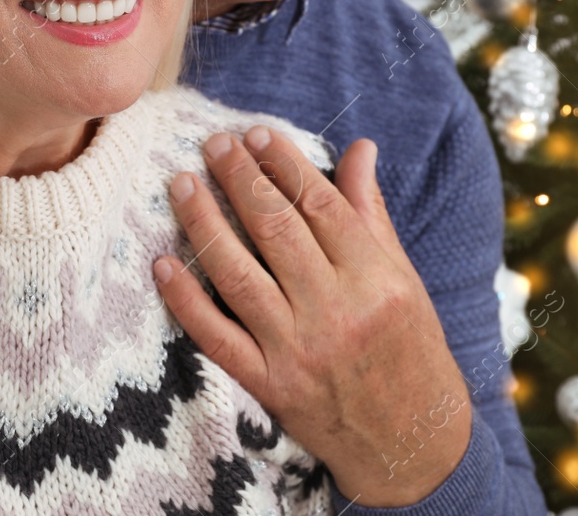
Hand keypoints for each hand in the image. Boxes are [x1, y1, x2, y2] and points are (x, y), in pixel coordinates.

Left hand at [151, 126, 470, 506]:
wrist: (414, 444)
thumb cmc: (410, 349)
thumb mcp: (402, 278)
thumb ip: (370, 212)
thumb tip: (359, 147)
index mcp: (375, 280)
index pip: (320, 205)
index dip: (283, 164)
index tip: (255, 134)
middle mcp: (336, 312)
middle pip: (275, 230)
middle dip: (239, 179)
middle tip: (214, 145)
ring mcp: (298, 351)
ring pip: (238, 274)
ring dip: (204, 223)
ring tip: (182, 184)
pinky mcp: (269, 385)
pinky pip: (216, 336)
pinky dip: (185, 299)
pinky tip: (162, 263)